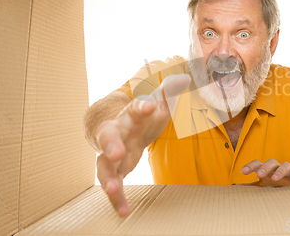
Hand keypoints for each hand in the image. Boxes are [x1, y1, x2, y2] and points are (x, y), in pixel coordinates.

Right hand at [95, 74, 189, 216]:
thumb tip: (185, 77)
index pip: (135, 109)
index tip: (149, 106)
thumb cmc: (141, 116)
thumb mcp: (156, 104)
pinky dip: (117, 199)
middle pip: (109, 137)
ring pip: (104, 165)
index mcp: (130, 116)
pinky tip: (124, 213)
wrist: (116, 127)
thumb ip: (168, 93)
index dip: (142, 107)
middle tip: (115, 152)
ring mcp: (112, 154)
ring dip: (107, 177)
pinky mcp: (114, 171)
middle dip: (111, 144)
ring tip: (112, 189)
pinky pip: (113, 186)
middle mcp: (117, 134)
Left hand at [239, 159, 289, 186]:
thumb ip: (251, 187)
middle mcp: (278, 168)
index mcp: (268, 169)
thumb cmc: (277, 184)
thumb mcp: (263, 185)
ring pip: (286, 166)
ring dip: (280, 171)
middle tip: (259, 174)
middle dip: (265, 167)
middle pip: (271, 162)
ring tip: (275, 178)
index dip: (250, 166)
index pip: (258, 164)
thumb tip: (234, 188)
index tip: (242, 172)